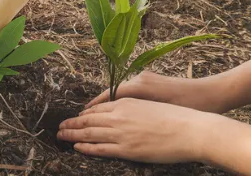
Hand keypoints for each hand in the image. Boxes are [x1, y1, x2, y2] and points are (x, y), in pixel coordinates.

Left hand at [58, 98, 223, 163]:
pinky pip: (101, 148)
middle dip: (72, 123)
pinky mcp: (127, 149)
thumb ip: (133, 107)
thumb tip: (124, 112)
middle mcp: (120, 115)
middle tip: (60, 127)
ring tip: (61, 136)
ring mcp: (122, 133)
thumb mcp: (149, 104)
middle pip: (89, 119)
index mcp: (126, 102)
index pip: (98, 107)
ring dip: (72, 134)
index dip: (84, 114)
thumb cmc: (176, 116)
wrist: (191, 129)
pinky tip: (77, 147)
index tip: (76, 117)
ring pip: (90, 133)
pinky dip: (87, 147)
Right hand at [85, 71, 228, 112]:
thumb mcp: (162, 112)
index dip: (94, 107)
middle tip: (80, 118)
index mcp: (140, 86)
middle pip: (112, 93)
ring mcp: (147, 79)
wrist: (214, 94)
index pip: (110, 96)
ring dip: (108, 104)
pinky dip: (120, 101)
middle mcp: (140, 79)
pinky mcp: (154, 82)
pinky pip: (130, 92)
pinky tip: (117, 111)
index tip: (81, 117)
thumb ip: (138, 113)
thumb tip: (115, 118)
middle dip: (96, 107)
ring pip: (120, 93)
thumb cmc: (192, 105)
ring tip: (94, 116)